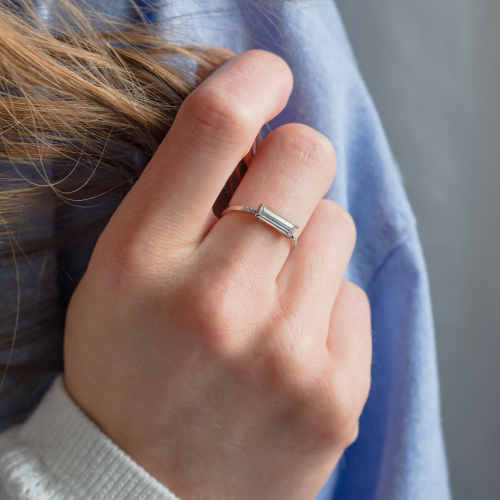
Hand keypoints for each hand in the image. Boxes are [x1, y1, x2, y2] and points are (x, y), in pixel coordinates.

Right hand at [64, 50, 371, 499]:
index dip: (252, 79)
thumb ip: (182, 198)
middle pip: (305, 158)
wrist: (143, 492)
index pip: (214, 126)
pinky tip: (287, 344)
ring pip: (337, 225)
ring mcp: (287, 354)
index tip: (267, 75)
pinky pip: (354, 296)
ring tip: (267, 293)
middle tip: (269, 198)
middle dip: (292, 161)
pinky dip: (325, 305)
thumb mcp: (122, 274)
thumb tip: (258, 140)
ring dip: (307, 242)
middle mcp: (217, 303)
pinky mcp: (337, 394)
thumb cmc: (126, 374)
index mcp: (143, 261)